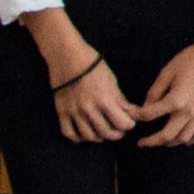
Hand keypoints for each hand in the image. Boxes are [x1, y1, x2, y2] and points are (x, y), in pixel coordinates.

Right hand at [22, 8, 137, 143]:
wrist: (66, 55)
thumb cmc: (92, 65)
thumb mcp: (111, 79)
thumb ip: (120, 99)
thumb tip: (132, 113)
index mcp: (104, 99)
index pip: (122, 124)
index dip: (129, 125)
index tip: (130, 122)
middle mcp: (88, 109)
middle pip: (106, 133)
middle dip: (117, 134)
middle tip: (119, 130)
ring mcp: (73, 112)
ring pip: (89, 136)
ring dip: (99, 137)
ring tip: (104, 131)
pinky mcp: (61, 112)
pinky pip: (69, 133)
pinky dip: (78, 138)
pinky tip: (85, 133)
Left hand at [137, 37, 193, 146]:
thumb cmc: (190, 60)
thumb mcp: (166, 72)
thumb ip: (154, 92)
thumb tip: (145, 107)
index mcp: (175, 99)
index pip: (150, 114)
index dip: (136, 116)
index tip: (130, 116)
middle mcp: (189, 111)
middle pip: (167, 135)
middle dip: (152, 141)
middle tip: (142, 143)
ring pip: (184, 137)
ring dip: (171, 142)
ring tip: (162, 140)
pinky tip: (187, 140)